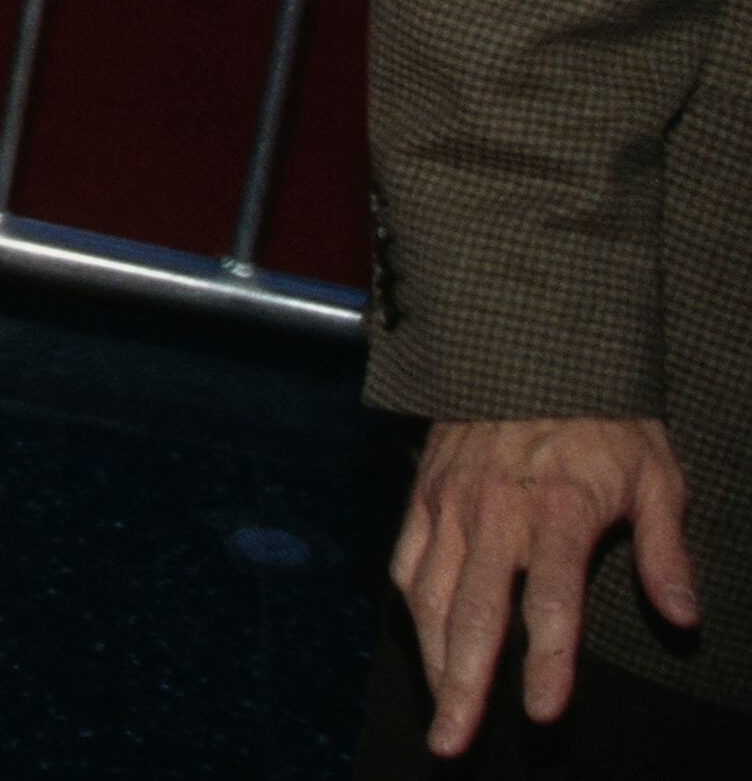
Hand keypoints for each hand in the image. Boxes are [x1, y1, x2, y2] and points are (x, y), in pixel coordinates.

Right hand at [394, 415, 696, 753]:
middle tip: (454, 742)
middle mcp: (493, 511)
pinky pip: (407, 561)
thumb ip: (665, 551)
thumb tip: (682, 617)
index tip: (544, 715)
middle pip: (473, 613)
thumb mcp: (657, 476)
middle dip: (462, 685)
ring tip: (440, 712)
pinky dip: (413, 610)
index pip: (549, 601)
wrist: (529, 348)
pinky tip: (425, 644)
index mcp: (557, 510)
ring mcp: (450, 503)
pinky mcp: (424, 494)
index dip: (548, 662)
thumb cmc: (604, 419)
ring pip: (431, 595)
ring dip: (433, 660)